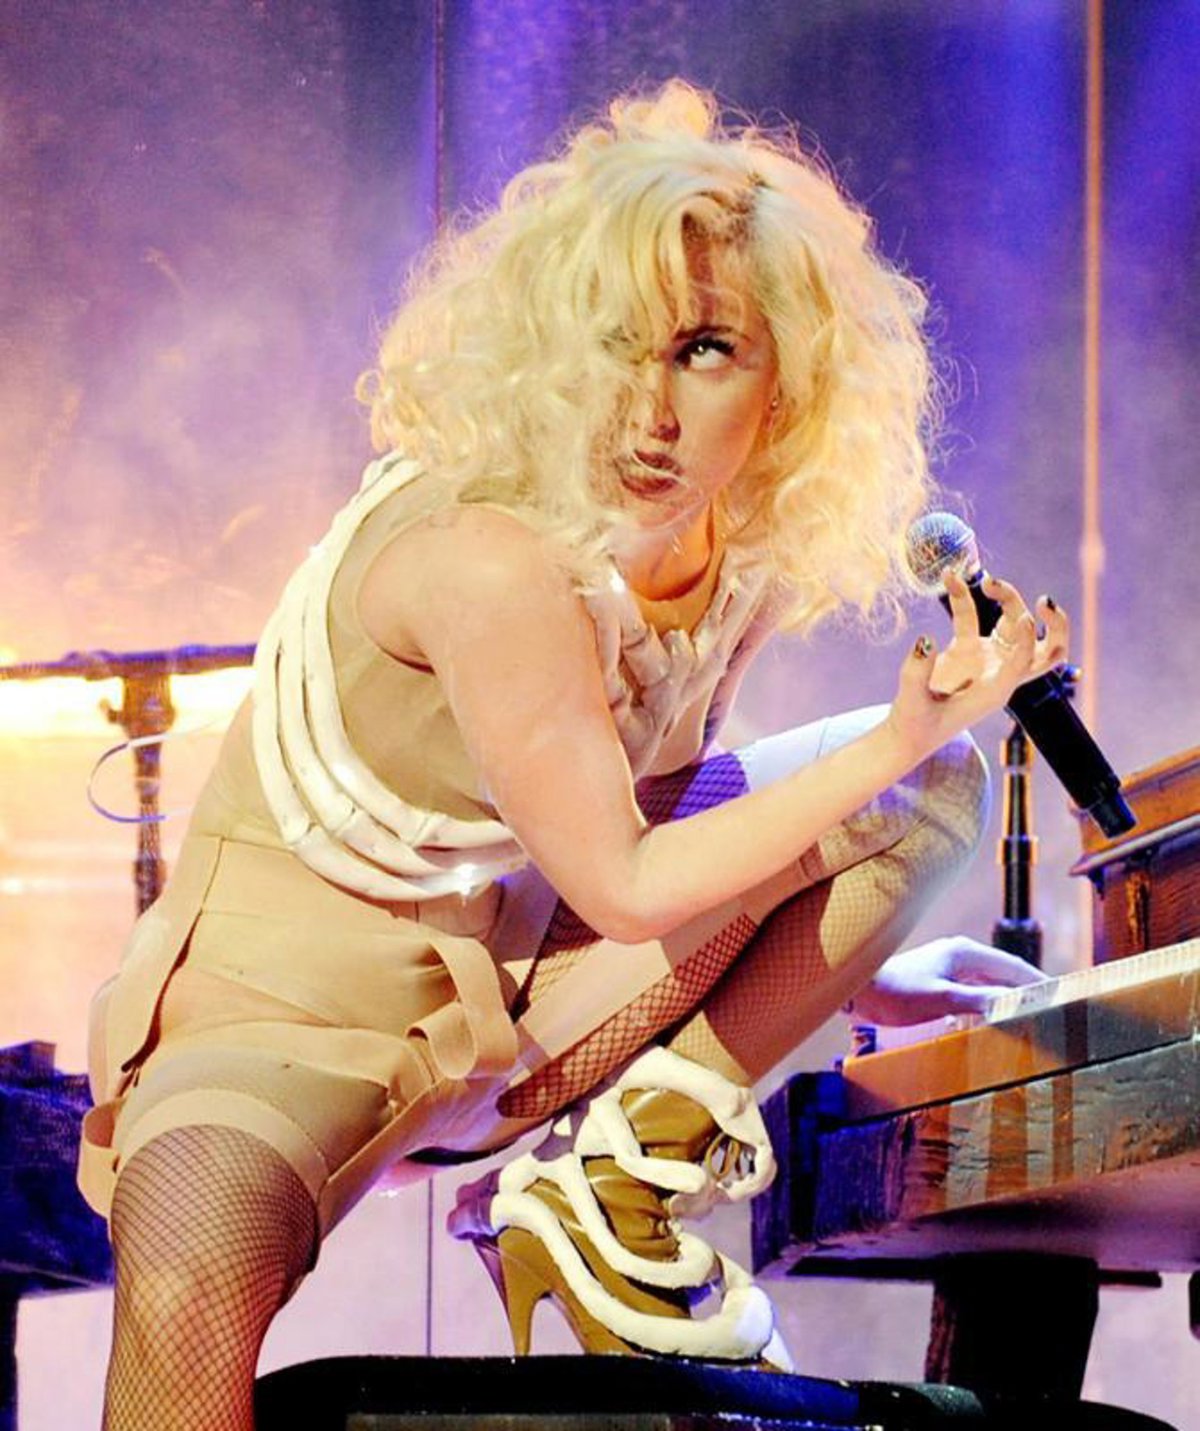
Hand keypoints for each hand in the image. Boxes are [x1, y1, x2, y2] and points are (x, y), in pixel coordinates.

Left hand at [845, 937, 1047, 1025]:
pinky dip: (990, 1006)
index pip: (1015, 967)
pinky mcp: (940, 983)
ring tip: (1031, 1021)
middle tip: (1054, 1014)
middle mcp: (962, 956)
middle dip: (1029, 993)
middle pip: (1006, 975)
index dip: (1040, 983)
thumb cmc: (896, 991)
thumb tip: (1013, 1006)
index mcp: (966, 953)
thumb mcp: (941, 998)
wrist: (858, 991)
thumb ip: (978, 1001)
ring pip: (991, 985)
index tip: (1063, 999)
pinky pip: (975, 994)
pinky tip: (996, 1023)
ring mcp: (951, 969)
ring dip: (1009, 1001)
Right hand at [885, 570, 1069, 764]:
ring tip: (987, 581)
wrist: (908, 735)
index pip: (1025, 663)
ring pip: (1013, 625)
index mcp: (994, 692)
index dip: (1028, 640)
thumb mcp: (911, 704)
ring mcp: (985, 660)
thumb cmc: (914, 727)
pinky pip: (971, 619)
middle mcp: (999, 674)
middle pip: (1043, 648)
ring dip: (1008, 601)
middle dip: (1053, 625)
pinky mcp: (966, 651)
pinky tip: (950, 578)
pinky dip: (964, 600)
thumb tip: (924, 641)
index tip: (1024, 617)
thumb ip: (916, 674)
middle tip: (1043, 602)